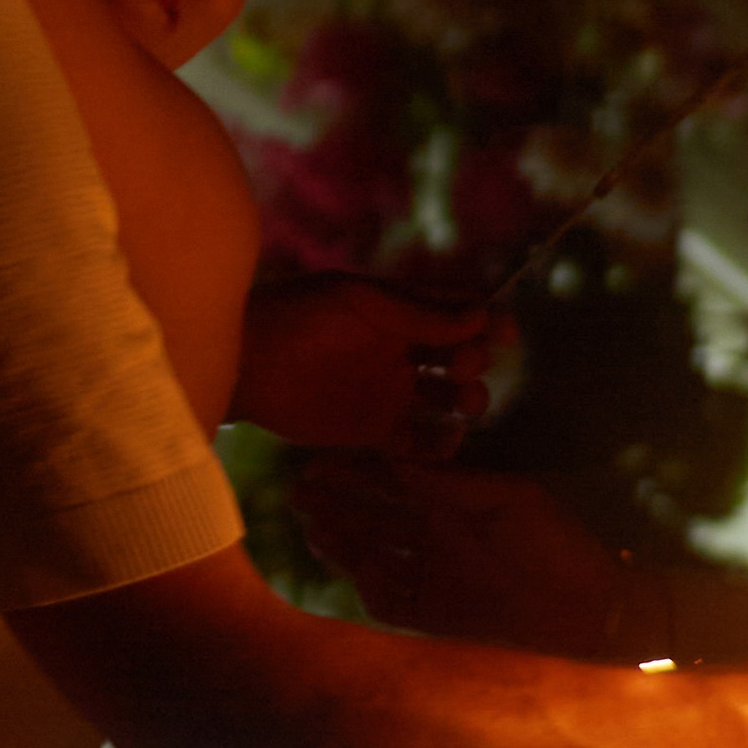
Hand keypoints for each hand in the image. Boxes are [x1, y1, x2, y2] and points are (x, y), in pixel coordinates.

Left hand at [242, 275, 497, 453]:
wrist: (244, 362)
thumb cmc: (297, 315)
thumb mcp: (359, 302)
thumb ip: (417, 312)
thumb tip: (481, 312)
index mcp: (401, 312)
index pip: (461, 315)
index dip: (489, 323)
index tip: (503, 333)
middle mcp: (402, 352)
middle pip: (464, 359)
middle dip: (475, 362)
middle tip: (459, 366)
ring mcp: (389, 392)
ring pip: (450, 401)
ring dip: (469, 402)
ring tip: (462, 403)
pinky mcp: (372, 431)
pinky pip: (420, 442)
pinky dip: (440, 445)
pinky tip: (444, 438)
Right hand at [291, 456, 638, 652]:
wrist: (594, 613)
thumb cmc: (559, 546)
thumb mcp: (510, 500)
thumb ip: (453, 484)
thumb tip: (397, 462)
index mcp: (451, 503)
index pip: (391, 481)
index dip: (355, 472)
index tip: (321, 461)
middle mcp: (433, 537)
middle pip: (370, 518)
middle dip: (334, 504)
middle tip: (300, 493)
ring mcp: (432, 576)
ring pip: (371, 557)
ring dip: (341, 543)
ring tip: (313, 527)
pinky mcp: (434, 616)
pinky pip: (388, 602)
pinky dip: (367, 587)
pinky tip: (351, 573)